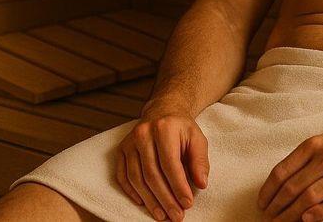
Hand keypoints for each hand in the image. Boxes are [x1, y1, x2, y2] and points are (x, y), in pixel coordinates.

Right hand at [116, 98, 209, 220]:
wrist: (162, 111)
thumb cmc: (181, 128)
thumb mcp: (197, 139)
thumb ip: (200, 161)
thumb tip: (202, 183)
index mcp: (164, 128)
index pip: (170, 164)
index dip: (179, 186)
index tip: (187, 203)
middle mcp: (143, 134)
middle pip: (152, 174)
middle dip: (165, 198)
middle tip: (176, 216)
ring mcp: (129, 142)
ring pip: (136, 178)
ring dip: (149, 200)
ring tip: (162, 215)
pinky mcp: (121, 150)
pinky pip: (122, 175)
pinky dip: (132, 192)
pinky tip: (143, 203)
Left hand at [256, 121, 322, 221]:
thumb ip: (308, 156)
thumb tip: (284, 179)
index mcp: (316, 144)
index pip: (283, 170)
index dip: (269, 190)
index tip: (262, 203)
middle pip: (294, 187)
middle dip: (277, 207)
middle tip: (268, 219)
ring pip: (311, 197)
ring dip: (292, 214)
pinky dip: (319, 213)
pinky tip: (308, 220)